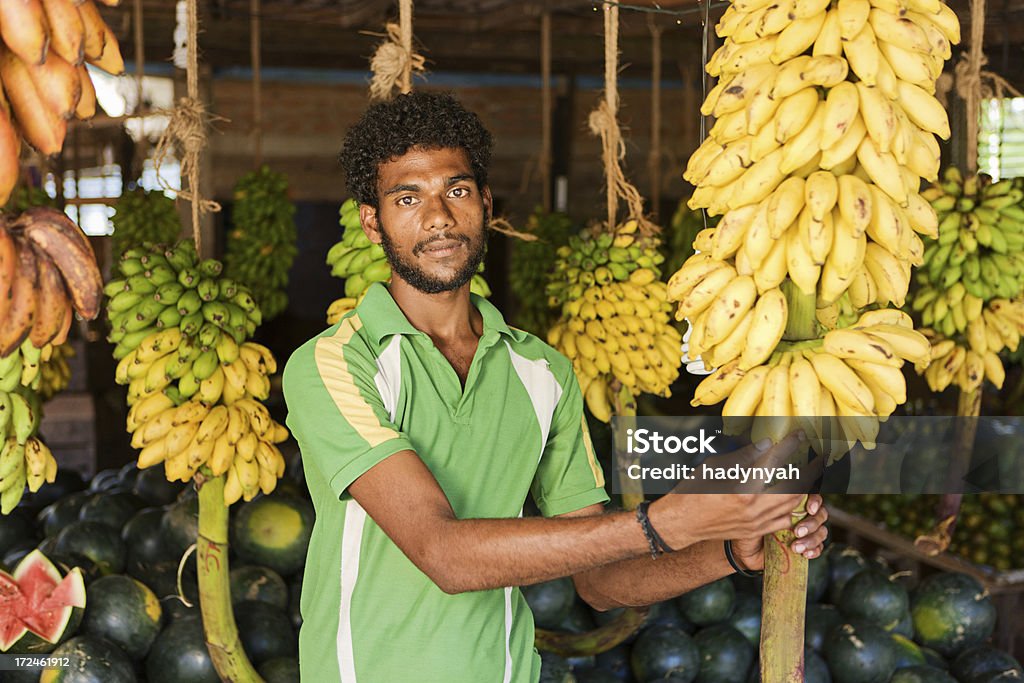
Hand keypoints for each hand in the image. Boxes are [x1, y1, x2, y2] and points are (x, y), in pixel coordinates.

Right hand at [647, 432, 818, 548]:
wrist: (681, 523)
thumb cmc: (691, 490)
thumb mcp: (713, 466)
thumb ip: (743, 456)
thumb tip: (767, 444)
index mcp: (742, 487)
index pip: (775, 461)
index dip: (791, 446)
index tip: (802, 435)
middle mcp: (754, 507)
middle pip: (795, 487)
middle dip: (811, 470)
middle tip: (818, 456)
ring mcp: (756, 522)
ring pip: (794, 505)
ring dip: (805, 488)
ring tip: (810, 474)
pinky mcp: (755, 531)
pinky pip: (785, 520)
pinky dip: (794, 507)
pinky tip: (795, 496)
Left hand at [729, 494, 829, 571]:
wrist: (746, 549)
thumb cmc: (749, 524)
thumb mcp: (755, 511)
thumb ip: (767, 499)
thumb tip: (770, 484)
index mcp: (792, 503)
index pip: (811, 497)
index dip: (814, 501)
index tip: (809, 509)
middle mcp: (801, 516)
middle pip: (820, 515)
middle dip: (811, 524)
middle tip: (797, 531)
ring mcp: (805, 532)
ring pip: (821, 532)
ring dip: (812, 540)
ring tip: (796, 547)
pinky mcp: (805, 547)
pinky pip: (819, 548)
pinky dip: (815, 550)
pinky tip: (805, 553)